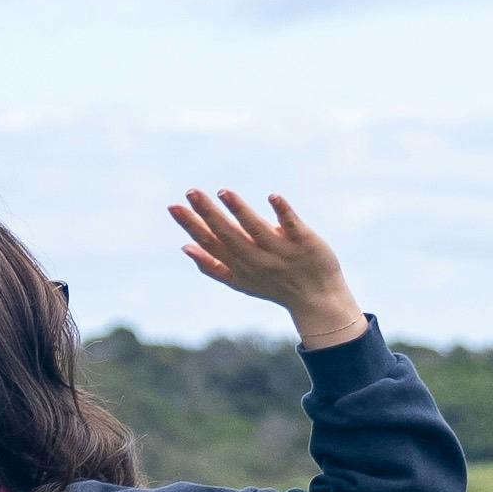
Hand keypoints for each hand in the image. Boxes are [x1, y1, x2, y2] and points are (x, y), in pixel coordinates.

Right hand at [168, 191, 368, 347]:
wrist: (318, 300)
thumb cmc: (275, 286)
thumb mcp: (240, 282)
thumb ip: (212, 266)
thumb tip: (185, 247)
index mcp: (238, 266)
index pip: (211, 243)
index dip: (191, 226)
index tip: (174, 207)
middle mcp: (257, 260)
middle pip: (228, 235)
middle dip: (208, 213)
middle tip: (191, 192)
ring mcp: (280, 252)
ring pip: (256, 229)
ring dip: (240, 210)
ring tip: (224, 192)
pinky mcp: (304, 243)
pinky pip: (292, 225)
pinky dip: (283, 212)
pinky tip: (273, 197)